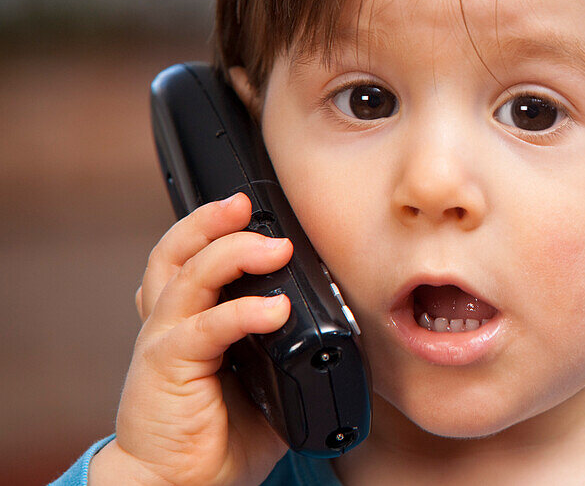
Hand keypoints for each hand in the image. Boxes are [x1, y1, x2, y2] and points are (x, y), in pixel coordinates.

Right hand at [89, 193, 293, 485]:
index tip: (256, 206)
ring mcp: (164, 340)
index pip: (194, 254)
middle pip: (178, 249)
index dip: (217, 224)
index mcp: (189, 315)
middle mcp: (170, 319)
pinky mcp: (167, 367)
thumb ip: (288, 341)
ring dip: (232, 253)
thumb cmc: (221, 430)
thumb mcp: (265, 374)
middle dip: (213, 219)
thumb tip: (343, 318)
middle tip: (250, 205)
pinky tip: (277, 310)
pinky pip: (205, 328)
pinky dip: (242, 312)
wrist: (183, 484)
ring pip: (188, 276)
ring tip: (275, 248)